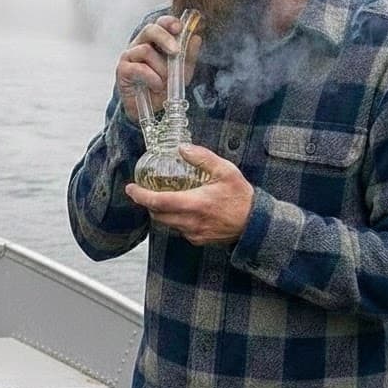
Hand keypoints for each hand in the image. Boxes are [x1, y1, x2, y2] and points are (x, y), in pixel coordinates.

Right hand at [116, 14, 201, 120]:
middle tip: (175, 52)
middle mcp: (140, 44)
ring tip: (165, 81)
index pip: (160, 23)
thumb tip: (196, 38)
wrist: (151, 108)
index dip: (169, 22)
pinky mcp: (123, 70)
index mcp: (155, 41)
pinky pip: (139, 68)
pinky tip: (157, 85)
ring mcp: (130, 56)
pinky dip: (152, 77)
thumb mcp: (182, 71)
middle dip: (165, 38)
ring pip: (145, 50)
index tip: (179, 28)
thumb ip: (189, 55)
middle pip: (150, 29)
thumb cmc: (164, 85)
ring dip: (160, 67)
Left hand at [126, 145, 253, 245]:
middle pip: (157, 214)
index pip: (158, 201)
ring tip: (163, 198)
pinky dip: (175, 219)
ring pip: (167, 223)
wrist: (256, 224)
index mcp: (194, 203)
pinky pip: (179, 229)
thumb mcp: (225, 171)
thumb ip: (202, 158)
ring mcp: (193, 233)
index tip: (130, 188)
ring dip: (161, 211)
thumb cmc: (241, 197)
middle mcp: (190, 221)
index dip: (140, 195)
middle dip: (148, 203)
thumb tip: (182, 148)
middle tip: (145, 191)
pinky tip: (183, 210)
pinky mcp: (197, 240)